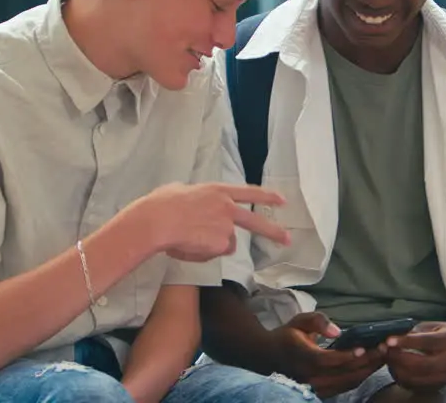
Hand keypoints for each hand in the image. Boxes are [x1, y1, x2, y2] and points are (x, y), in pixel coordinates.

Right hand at [137, 183, 290, 262]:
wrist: (158, 220)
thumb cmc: (162, 204)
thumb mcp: (181, 190)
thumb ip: (196, 198)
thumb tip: (193, 203)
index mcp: (218, 191)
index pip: (249, 193)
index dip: (266, 196)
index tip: (282, 200)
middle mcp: (227, 208)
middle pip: (256, 222)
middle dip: (273, 231)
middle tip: (288, 239)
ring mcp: (226, 227)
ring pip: (225, 244)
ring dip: (212, 246)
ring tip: (188, 239)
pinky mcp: (221, 244)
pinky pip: (213, 254)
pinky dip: (203, 254)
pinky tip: (188, 246)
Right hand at [269, 313, 385, 397]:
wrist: (269, 357)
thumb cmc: (287, 335)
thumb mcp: (299, 321)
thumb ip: (318, 321)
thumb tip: (337, 331)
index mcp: (304, 357)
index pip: (328, 360)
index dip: (348, 356)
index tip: (365, 347)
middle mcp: (310, 376)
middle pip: (344, 373)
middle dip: (367, 361)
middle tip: (385, 348)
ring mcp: (316, 387)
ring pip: (347, 382)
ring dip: (368, 370)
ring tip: (383, 356)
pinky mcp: (321, 392)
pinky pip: (345, 387)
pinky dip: (360, 377)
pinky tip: (371, 366)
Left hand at [384, 322, 445, 393]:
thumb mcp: (437, 326)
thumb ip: (418, 331)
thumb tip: (396, 337)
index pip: (427, 342)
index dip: (406, 342)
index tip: (389, 340)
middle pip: (420, 365)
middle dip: (398, 358)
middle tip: (384, 349)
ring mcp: (444, 377)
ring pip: (415, 378)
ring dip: (396, 368)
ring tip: (388, 357)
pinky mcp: (438, 385)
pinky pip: (415, 385)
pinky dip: (401, 376)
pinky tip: (395, 366)